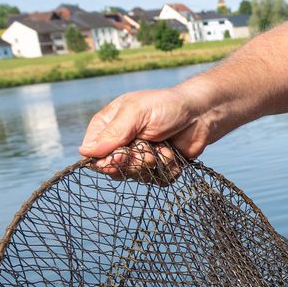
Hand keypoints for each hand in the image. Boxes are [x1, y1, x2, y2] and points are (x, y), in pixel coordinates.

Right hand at [79, 87, 208, 177]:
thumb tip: (85, 152)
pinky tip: (173, 153)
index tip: (122, 155)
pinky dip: (168, 169)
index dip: (106, 160)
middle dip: (134, 162)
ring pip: (136, 177)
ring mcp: (140, 158)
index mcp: (108, 128)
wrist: (202, 113)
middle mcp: (121, 145)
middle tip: (149, 149)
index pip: (93, 155)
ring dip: (153, 164)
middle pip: (114, 170)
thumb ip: (113, 132)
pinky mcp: (158, 169)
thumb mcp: (136, 112)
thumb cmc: (167, 106)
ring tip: (164, 147)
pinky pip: (157, 181)